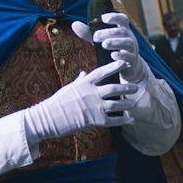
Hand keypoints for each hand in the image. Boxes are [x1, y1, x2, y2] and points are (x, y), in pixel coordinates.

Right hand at [19, 59, 138, 143]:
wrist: (46, 119)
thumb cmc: (57, 102)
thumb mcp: (69, 88)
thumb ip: (80, 80)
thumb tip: (84, 73)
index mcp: (85, 83)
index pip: (103, 72)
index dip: (115, 66)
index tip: (125, 63)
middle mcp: (91, 93)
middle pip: (114, 88)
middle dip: (127, 87)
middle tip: (135, 87)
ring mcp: (93, 107)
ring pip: (116, 104)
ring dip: (127, 103)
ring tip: (134, 103)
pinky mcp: (94, 120)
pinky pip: (113, 120)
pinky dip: (123, 119)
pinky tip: (130, 119)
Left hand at [72, 11, 149, 81]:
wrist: (129, 67)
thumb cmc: (114, 50)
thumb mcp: (102, 40)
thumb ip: (89, 33)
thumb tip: (74, 24)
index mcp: (123, 30)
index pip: (122, 19)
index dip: (115, 17)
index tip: (103, 18)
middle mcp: (130, 38)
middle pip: (122, 32)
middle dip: (109, 32)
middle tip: (95, 36)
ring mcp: (132, 49)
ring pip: (128, 43)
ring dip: (116, 42)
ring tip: (104, 44)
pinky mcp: (132, 61)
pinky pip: (129, 56)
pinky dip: (121, 55)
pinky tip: (113, 55)